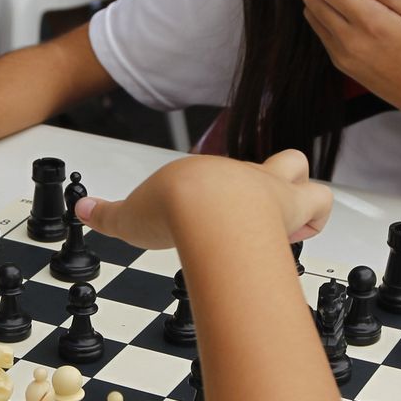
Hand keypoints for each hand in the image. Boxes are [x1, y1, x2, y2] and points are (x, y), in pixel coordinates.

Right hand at [74, 151, 332, 250]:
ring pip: (315, 186)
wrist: (201, 209)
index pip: (228, 178)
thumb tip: (81, 209)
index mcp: (215, 179)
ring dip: (310, 207)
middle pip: (288, 161)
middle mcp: (252, 181)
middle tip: (274, 213)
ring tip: (295, 229)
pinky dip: (316, 224)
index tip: (215, 216)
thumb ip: (107, 214)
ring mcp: (277, 196)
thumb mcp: (130, 214)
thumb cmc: (172, 209)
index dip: (226, 196)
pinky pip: (320, 214)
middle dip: (287, 185)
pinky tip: (302, 238)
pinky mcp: (291, 215)